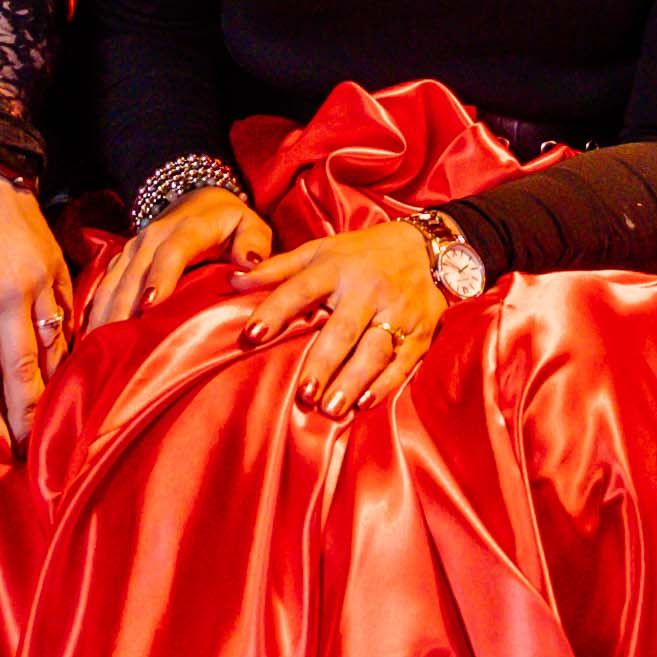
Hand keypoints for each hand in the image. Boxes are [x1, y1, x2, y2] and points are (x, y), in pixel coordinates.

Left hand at [0, 155, 72, 456]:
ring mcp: (40, 282)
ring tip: (48, 426)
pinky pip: (67, 322)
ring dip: (50, 391)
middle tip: (22, 452)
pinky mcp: (59, 271)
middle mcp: (9, 295)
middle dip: (21, 417)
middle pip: (20, 370)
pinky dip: (67, 353)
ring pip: (51, 350)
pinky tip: (66, 378)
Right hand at [80, 178, 270, 329]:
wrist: (201, 200)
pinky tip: (88, 340)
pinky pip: (104, 286)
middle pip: (133, 273)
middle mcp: (153, 236)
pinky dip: (95, 311)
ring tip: (95, 350)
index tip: (150, 306)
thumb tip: (249, 265)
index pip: (172, 252)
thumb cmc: (231, 225)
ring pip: (113, 281)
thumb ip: (254, 244)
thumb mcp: (251, 227)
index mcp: (188, 229)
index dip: (160, 277)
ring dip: (102, 314)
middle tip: (114, 345)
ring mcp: (133, 248)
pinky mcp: (122, 260)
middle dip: (122, 308)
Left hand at [237, 214, 452, 417]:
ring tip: (329, 409)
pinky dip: (385, 383)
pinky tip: (365, 403)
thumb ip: (277, 269)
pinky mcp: (422, 330)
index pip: (301, 289)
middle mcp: (368, 288)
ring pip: (375, 349)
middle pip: (344, 329)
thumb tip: (233, 281)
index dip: (275, 310)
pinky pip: (404, 360)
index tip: (251, 335)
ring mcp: (399, 310)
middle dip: (324, 362)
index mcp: (337, 267)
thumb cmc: (359, 254)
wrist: (423, 247)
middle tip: (303, 394)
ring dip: (353, 380)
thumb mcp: (318, 251)